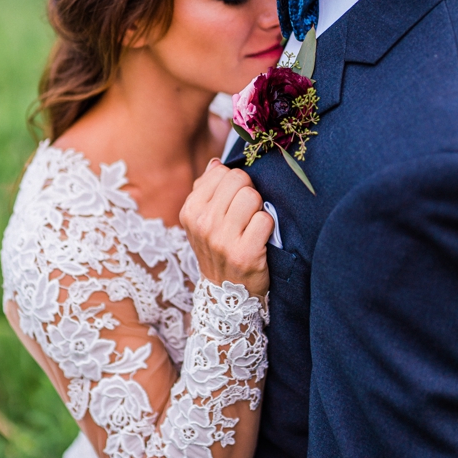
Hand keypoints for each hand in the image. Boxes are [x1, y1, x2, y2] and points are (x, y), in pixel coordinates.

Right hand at [180, 160, 272, 299]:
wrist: (224, 295)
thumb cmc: (217, 249)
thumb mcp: (202, 220)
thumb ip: (208, 188)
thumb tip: (218, 163)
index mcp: (190, 210)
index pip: (222, 172)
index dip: (234, 183)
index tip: (233, 200)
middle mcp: (203, 223)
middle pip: (240, 180)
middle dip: (248, 192)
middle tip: (246, 212)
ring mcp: (222, 240)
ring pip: (253, 197)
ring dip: (259, 209)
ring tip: (252, 224)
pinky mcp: (244, 254)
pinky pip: (265, 220)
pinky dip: (268, 227)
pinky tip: (260, 239)